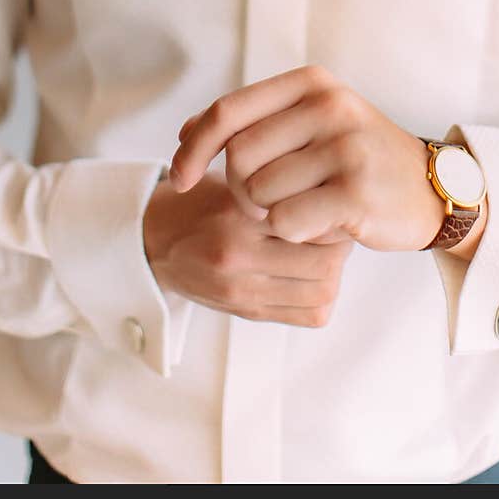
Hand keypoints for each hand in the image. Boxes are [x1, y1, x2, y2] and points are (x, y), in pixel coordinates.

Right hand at [143, 171, 353, 326]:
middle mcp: (239, 258)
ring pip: (323, 293)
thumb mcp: (232, 182)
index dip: (331, 210)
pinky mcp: (249, 313)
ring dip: (334, 272)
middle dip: (341, 244)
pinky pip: (310, 316)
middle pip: (326, 262)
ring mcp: (244, 292)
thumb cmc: (201, 205)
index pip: (309, 218)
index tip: (331, 201)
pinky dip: (321, 296)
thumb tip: (334, 195)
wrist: (157, 243)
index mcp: (235, 216)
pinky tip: (311, 275)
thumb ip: (276, 187)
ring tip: (325, 251)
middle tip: (334, 227)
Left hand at [168, 64, 443, 251]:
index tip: (179, 179)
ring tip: (304, 209)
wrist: (430, 189)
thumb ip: (253, 122)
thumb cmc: (354, 158)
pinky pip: (286, 222)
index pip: (227, 111)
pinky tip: (321, 226)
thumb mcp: (310, 123)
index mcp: (311, 84)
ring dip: (269, 215)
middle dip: (240, 191)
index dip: (193, 148)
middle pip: (237, 158)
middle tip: (268, 202)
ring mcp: (346, 148)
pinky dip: (292, 233)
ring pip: (259, 194)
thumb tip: (185, 132)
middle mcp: (329, 106)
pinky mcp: (356, 192)